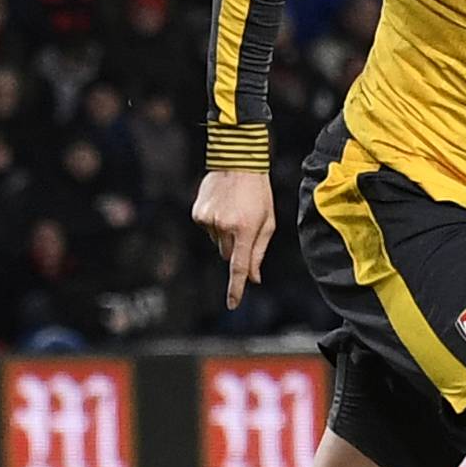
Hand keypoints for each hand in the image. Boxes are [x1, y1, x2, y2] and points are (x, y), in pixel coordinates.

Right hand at [192, 169, 274, 308]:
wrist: (237, 162)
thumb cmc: (259, 193)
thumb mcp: (268, 221)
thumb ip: (259, 252)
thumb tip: (254, 279)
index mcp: (246, 230)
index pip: (239, 266)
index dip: (236, 288)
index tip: (232, 304)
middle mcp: (225, 227)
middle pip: (228, 255)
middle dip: (236, 248)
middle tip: (243, 225)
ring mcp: (208, 221)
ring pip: (216, 243)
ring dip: (224, 234)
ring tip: (233, 211)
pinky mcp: (197, 214)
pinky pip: (206, 229)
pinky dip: (213, 224)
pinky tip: (221, 206)